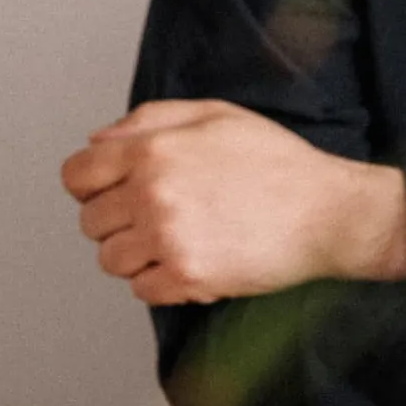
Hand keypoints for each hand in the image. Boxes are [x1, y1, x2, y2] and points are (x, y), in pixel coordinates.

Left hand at [62, 99, 405, 303]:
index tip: (110, 194)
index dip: (89, 186)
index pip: (76, 175)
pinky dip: (160, 283)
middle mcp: (152, 193)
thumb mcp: (214, 115)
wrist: (328, 212)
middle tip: (156, 220)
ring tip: (174, 243)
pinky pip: (141, 290)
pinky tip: (191, 263)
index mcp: (152, 149)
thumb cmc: (276, 162)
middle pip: (90, 222)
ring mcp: (168, 237)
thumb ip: (147, 121)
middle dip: (116, 222)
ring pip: (110, 260)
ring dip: (136, 256)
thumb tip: (96, 140)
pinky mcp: (188, 276)